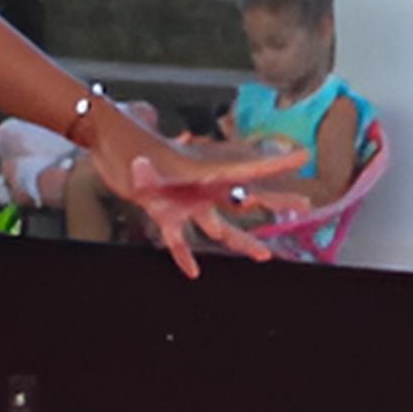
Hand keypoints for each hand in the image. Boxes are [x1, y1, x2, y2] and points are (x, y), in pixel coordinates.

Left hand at [84, 109, 304, 270]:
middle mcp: (201, 188)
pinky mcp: (165, 212)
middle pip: (244, 199)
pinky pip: (179, 238)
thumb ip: (144, 171)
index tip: (303, 156)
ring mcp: (185, 202)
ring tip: (264, 256)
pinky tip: (193, 271)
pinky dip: (184, 254)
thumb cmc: (126, 145)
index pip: (247, 170)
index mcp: (203, 173)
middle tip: (304, 206)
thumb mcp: (137, 161)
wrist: (108, 140)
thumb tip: (142, 168)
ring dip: (241, 241)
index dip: (276, 164)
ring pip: (220, 226)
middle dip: (275, 202)